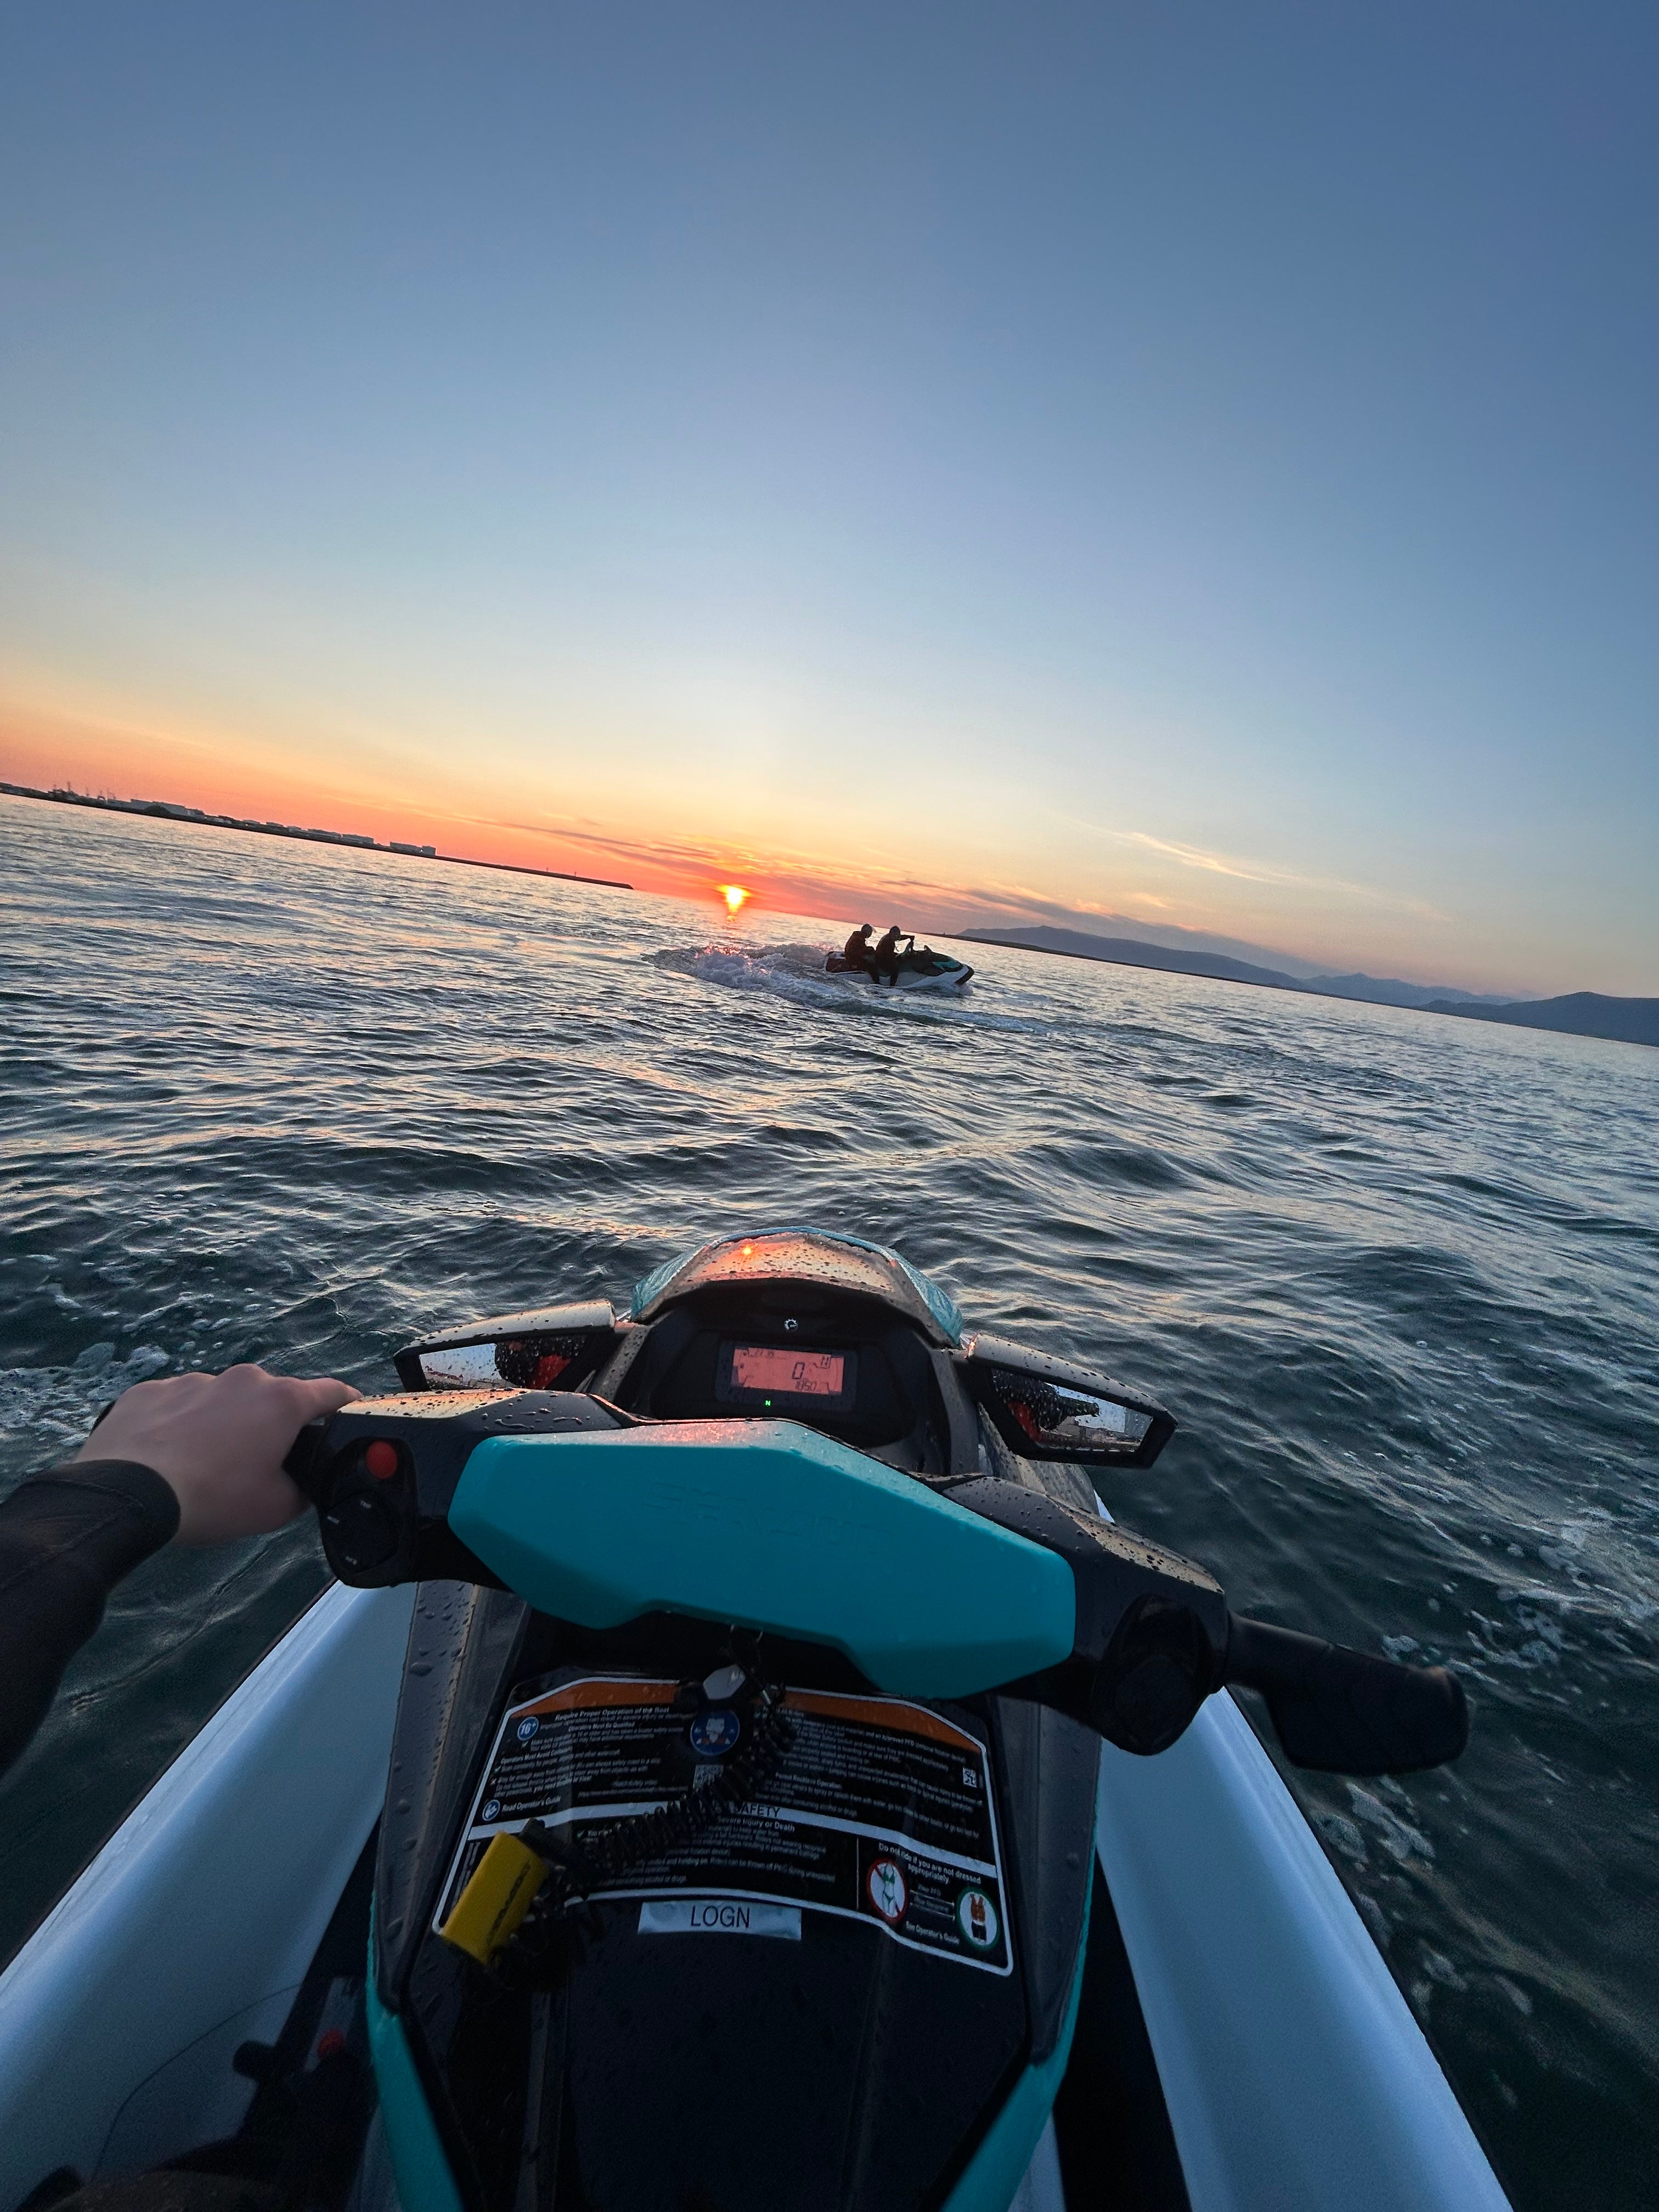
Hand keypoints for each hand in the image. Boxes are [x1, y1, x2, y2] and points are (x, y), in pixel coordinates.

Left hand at [76, 1363, 360, 1544]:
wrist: (126, 1495)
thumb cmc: (213, 1500)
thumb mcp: (275, 1509)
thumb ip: (303, 1490)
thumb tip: (304, 1483)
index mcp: (281, 1401)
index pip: (333, 1392)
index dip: (347, 1406)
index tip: (348, 1417)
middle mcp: (241, 1379)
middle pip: (271, 1398)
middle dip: (271, 1425)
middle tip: (258, 1463)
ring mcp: (191, 1380)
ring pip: (221, 1400)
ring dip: (223, 1424)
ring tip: (203, 1465)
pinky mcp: (149, 1390)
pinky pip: (176, 1405)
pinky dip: (179, 1425)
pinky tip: (167, 1457)